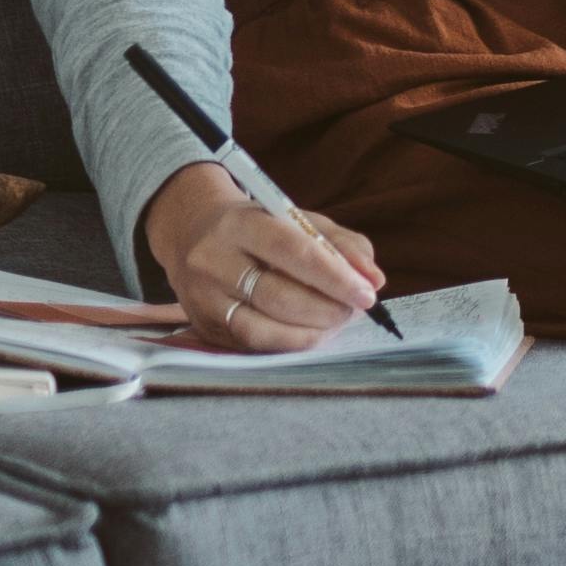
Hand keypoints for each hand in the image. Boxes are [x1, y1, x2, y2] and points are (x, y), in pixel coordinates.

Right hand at [136, 156, 384, 354]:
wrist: (191, 233)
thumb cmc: (258, 227)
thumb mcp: (298, 219)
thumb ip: (342, 245)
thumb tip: (374, 279)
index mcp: (241, 224)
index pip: (293, 252)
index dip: (334, 277)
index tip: (367, 294)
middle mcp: (214, 260)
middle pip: (278, 296)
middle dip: (327, 309)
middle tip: (355, 310)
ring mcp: (204, 297)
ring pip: (263, 328)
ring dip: (311, 332)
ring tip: (336, 322)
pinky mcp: (203, 326)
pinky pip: (252, 346)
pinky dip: (289, 344)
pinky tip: (310, 334)